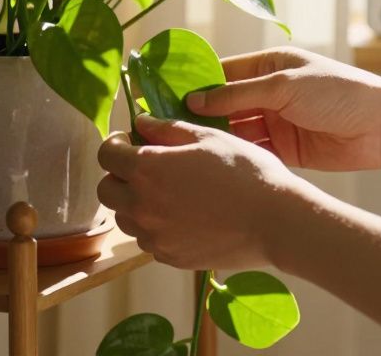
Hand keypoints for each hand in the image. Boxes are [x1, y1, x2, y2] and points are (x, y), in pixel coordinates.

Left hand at [96, 115, 309, 269]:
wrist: (275, 221)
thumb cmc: (245, 172)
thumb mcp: (208, 137)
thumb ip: (168, 129)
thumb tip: (141, 123)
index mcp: (147, 169)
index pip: (106, 155)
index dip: (116, 144)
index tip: (132, 141)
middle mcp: (142, 205)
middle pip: (107, 190)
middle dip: (119, 175)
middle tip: (147, 167)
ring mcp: (154, 236)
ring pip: (125, 218)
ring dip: (135, 202)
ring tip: (167, 193)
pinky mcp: (170, 257)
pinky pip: (148, 240)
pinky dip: (155, 227)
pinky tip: (184, 216)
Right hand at [185, 47, 380, 171]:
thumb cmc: (339, 92)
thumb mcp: (284, 85)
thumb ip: (239, 94)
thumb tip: (196, 100)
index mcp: (270, 65)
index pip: (223, 72)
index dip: (196, 84)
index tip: (165, 97)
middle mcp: (269, 92)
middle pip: (225, 104)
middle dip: (200, 115)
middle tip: (166, 130)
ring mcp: (276, 121)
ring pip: (236, 130)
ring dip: (215, 138)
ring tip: (183, 149)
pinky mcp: (285, 149)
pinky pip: (252, 150)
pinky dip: (235, 155)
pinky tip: (212, 163)